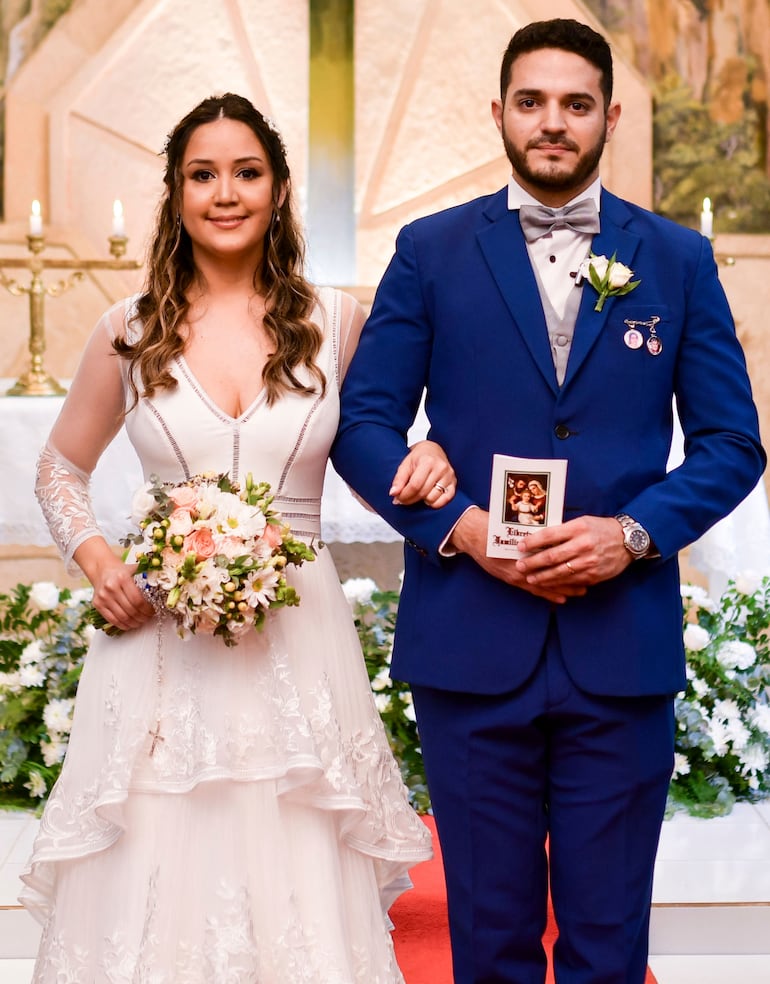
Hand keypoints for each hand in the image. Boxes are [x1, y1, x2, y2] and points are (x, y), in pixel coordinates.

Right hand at [75, 538, 154, 631]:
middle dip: (142, 617)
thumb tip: (166, 587)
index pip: (138, 600)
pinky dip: (123, 625)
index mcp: (122, 578)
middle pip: (131, 610)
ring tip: (140, 621)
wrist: (102, 570)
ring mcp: (103, 597)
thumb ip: (149, 576)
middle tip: (148, 617)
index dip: (147, 609)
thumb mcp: (136, 570)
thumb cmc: (122, 572)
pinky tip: (130, 624)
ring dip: (134, 623)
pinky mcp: (97, 604)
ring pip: (122, 617)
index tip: (153, 611)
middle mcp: (111, 587)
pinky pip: (112, 619)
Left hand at [390, 440, 455, 507]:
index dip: (405, 495)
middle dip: (410, 499)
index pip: (415, 485)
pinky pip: (445, 499)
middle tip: (404, 499)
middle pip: (423, 492)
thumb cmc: (418, 458)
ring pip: (433, 498)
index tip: (398, 499)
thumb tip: (393, 493)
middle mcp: (440, 468)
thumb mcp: (405, 465)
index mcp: (427, 461)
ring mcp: (449, 476)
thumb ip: (398, 479)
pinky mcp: (454, 482)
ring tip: (418, 494)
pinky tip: (428, 498)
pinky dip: (435, 503)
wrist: (433, 450)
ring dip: (423, 500)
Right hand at [448, 507, 586, 603]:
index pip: (554, 558)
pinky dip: (548, 594)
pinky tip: (560, 599)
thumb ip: (536, 534)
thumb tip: (557, 532)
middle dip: (571, 578)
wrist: (474, 534)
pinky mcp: (511, 578)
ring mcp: (517, 573)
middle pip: (553, 573)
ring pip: (546, 584)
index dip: (571, 563)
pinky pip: (533, 590)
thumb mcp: (518, 527)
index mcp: (528, 548)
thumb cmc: (495, 527)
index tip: (586, 564)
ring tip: (579, 592)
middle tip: (588, 582)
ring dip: (563, 588)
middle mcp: (524, 563)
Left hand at [515, 515, 631, 589]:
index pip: (549, 535)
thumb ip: (563, 531)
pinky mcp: (594, 575)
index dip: (532, 542)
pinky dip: (558, 584)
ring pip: (560, 572)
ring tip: (530, 578)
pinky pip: (572, 581)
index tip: (520, 546)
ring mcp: (588, 562)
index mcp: (578, 528)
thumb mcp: (582, 522)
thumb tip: (540, 539)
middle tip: (519, 566)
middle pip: (552, 556)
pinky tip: (548, 585)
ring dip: (542, 577)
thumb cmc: (601, 529)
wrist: (627, 540)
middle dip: (532, 563)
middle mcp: (582, 545)